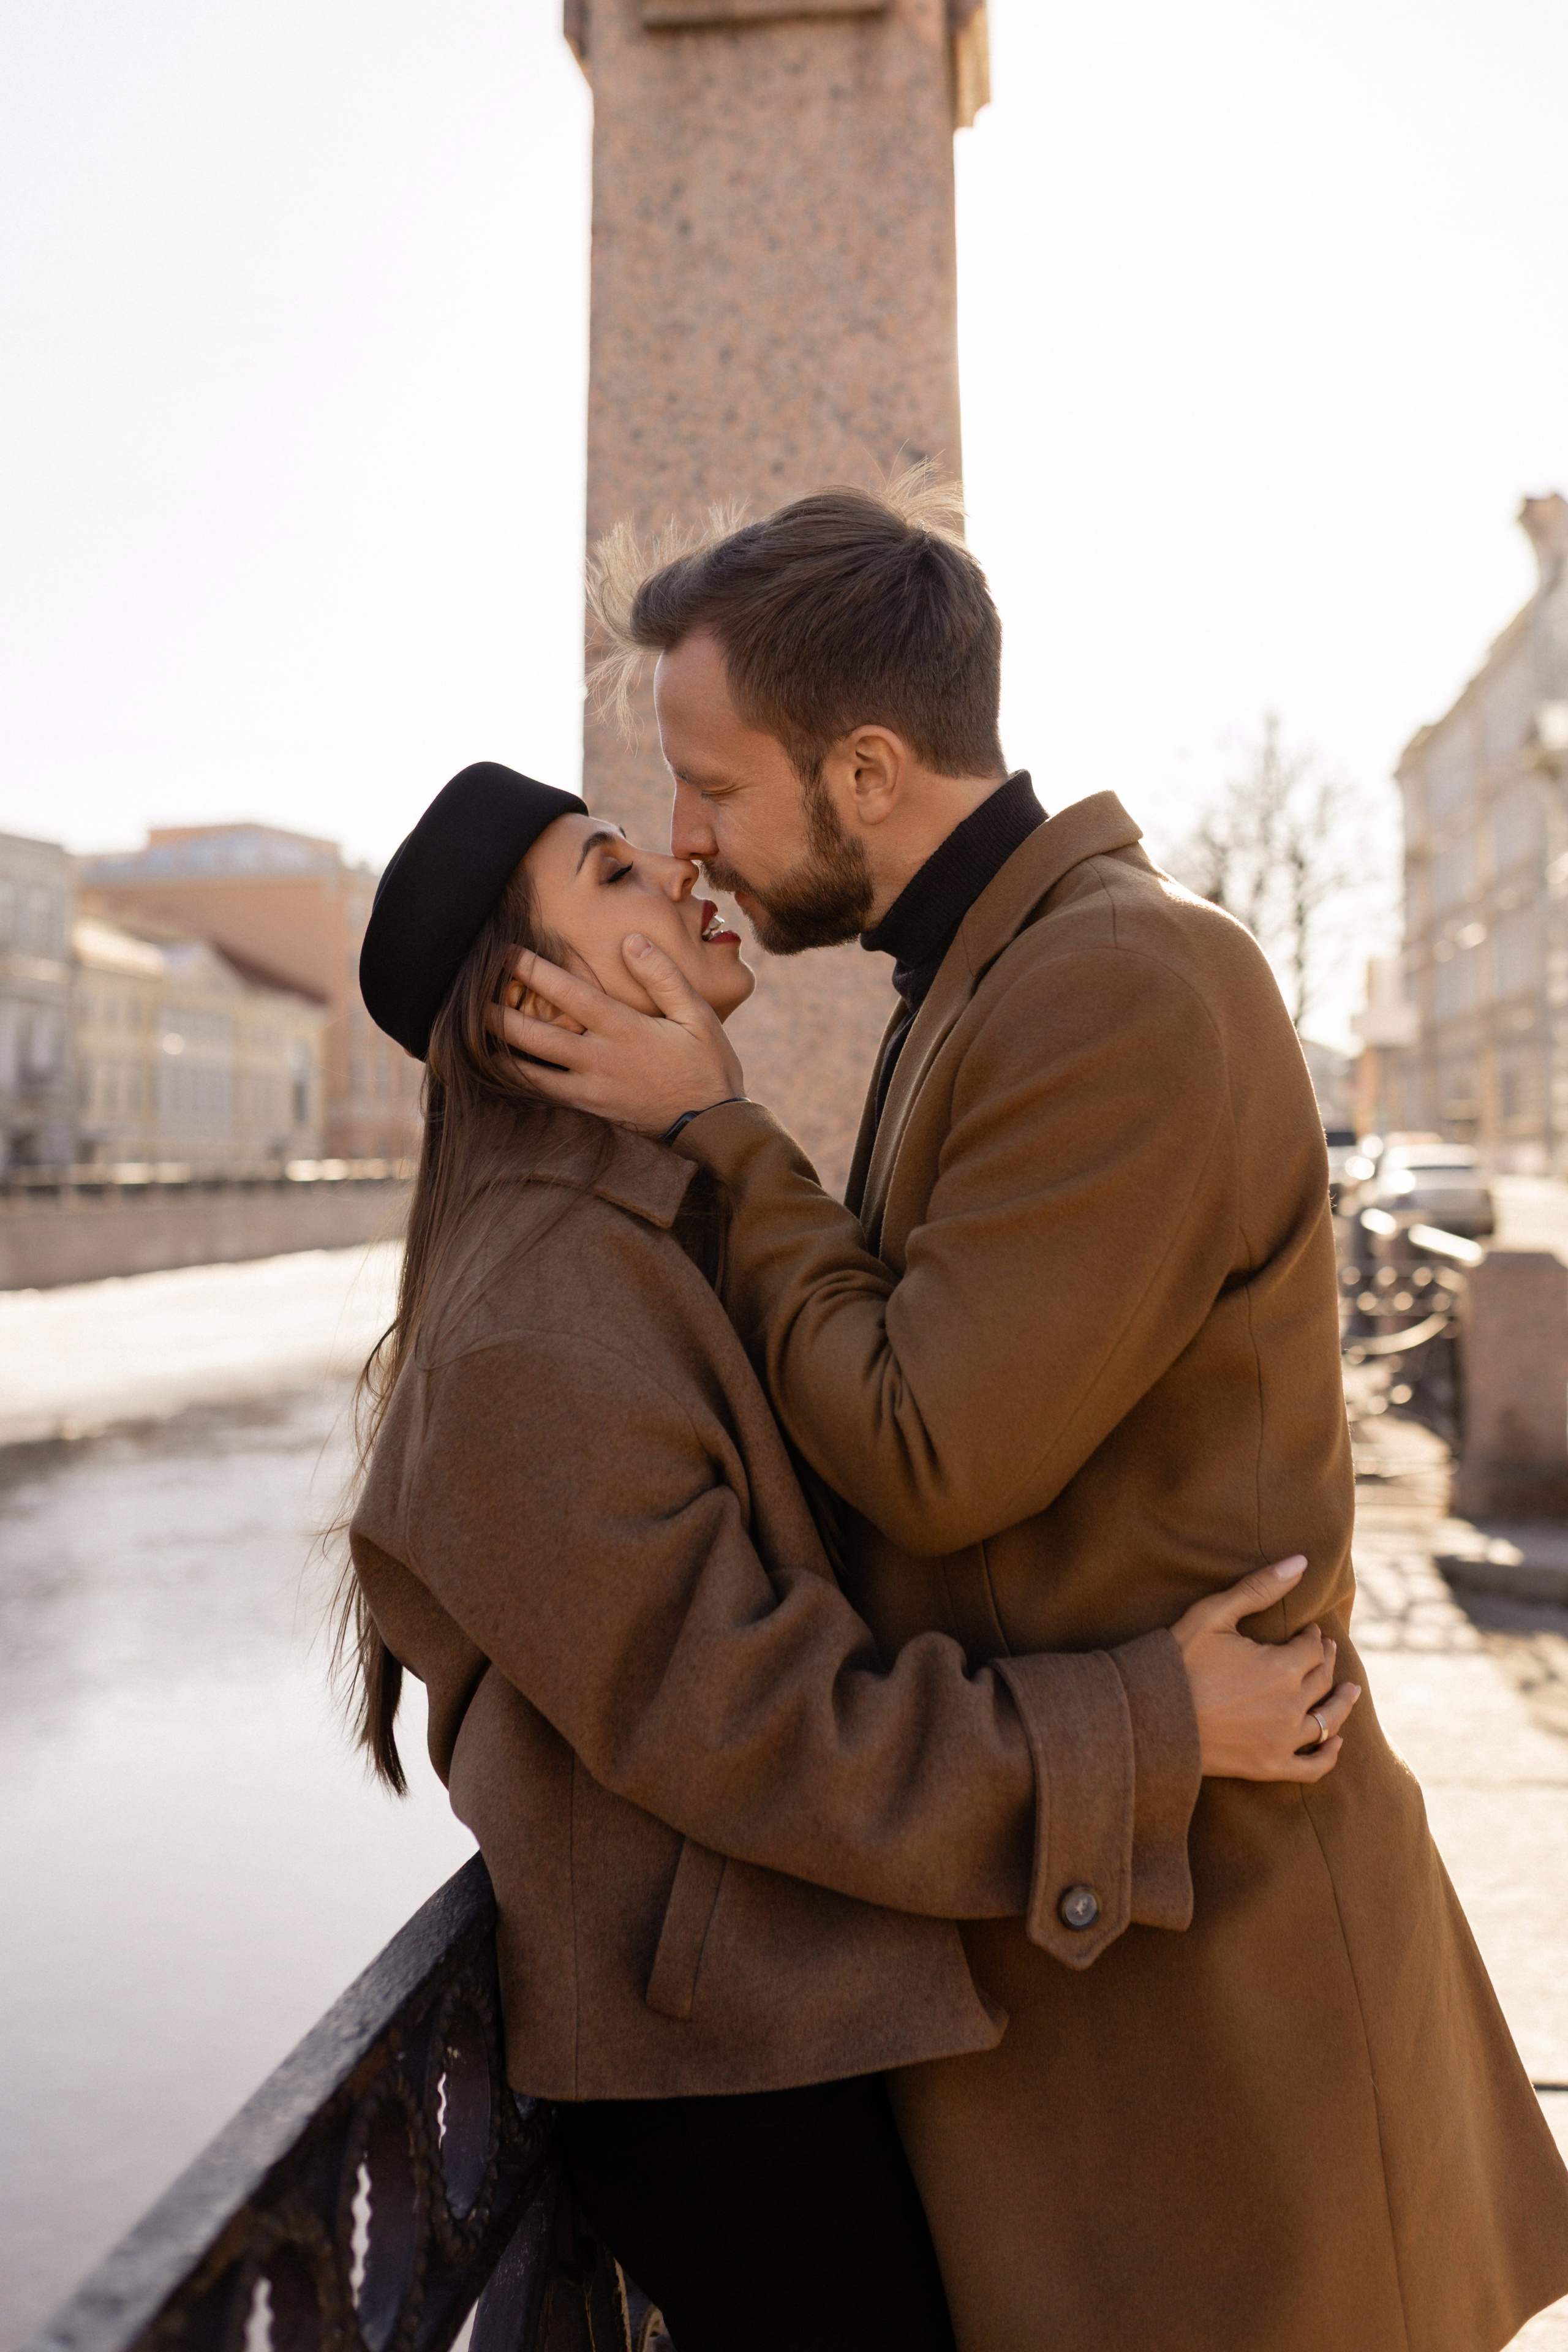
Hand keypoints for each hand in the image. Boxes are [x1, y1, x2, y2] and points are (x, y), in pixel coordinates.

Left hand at [487, 936, 745, 1134]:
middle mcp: (599, 1059)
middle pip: (534, 1034)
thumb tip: (631, 941)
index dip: (533, 972)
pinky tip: (501, 1068)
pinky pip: (544, 1094)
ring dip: (498, 1049)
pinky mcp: (590, 1110)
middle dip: (498, 1012)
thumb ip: (664, 977)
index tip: (506, 953)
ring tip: (470, 1033)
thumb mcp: (697, 1015)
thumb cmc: (708, 1065)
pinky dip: (518, 1080)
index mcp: (624, 1030)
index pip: (569, 994)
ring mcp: (590, 1089)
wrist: (714, 1127)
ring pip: (530, 1070)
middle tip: (469, 993)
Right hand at [1172, 1556, 1360, 1781]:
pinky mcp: (1269, 1766)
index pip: (1314, 1649)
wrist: (1150, 1716)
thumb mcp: (1214, 1614)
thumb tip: (1300, 1562)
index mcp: (1282, 1667)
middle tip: (1326, 1651)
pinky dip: (1329, 1754)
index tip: (1308, 1632)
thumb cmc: (1179, 1660)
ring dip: (1342, 1703)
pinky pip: (1313, 1766)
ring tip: (1350, 1691)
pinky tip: (1335, 1743)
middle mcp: (1290, 1705)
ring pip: (1327, 1721)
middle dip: (1326, 1661)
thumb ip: (1259, 1588)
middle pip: (1323, 1680)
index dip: (1314, 1638)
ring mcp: (1282, 1740)